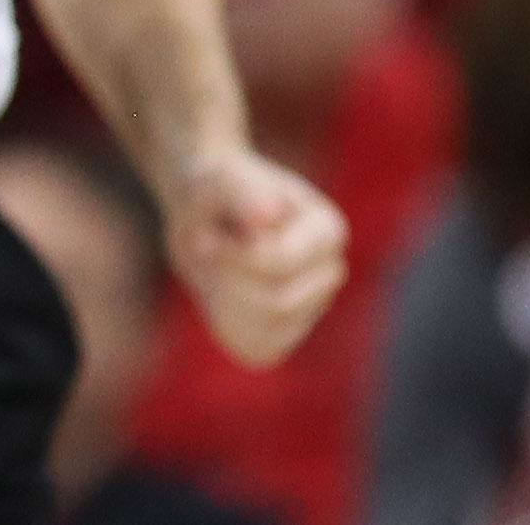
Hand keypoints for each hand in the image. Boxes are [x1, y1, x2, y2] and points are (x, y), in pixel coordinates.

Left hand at [162, 144, 346, 366]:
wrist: (208, 210)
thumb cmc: (216, 190)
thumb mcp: (218, 180)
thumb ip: (241, 193)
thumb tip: (267, 214)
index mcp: (328, 229)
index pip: (279, 263)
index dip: (229, 254)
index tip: (199, 234)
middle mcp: (330, 271)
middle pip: (276, 302)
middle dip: (225, 278)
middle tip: (202, 247)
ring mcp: (314, 306)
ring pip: (267, 329)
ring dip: (221, 299)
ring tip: (215, 267)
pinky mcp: (287, 333)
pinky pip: (257, 349)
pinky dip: (225, 323)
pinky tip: (221, 292)